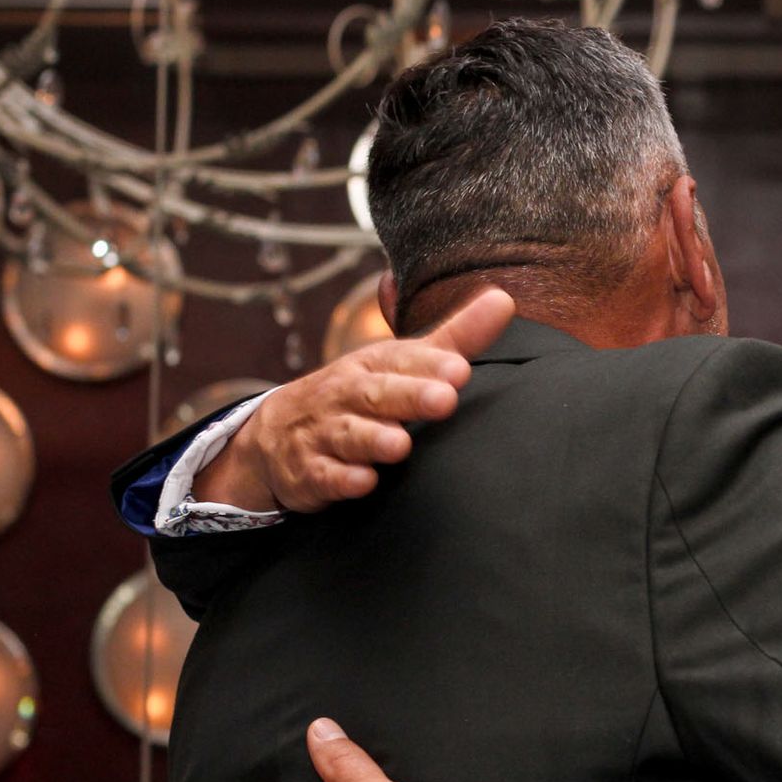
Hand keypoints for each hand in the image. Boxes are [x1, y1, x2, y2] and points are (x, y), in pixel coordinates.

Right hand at [194, 287, 514, 513]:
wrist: (278, 432)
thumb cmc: (358, 392)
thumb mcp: (402, 361)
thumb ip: (456, 337)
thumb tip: (504, 300)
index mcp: (372, 365)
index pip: (402, 361)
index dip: (430, 365)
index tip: (461, 370)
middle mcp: (346, 395)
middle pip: (377, 393)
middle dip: (409, 396)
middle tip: (444, 399)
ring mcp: (325, 433)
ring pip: (349, 434)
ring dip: (373, 439)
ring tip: (401, 444)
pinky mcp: (309, 472)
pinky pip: (323, 475)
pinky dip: (341, 479)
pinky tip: (363, 482)